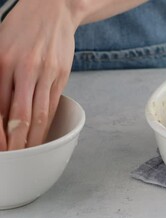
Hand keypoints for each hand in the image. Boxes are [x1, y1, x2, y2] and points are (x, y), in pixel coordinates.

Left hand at [0, 1, 76, 150]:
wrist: (54, 9)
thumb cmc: (23, 27)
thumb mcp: (0, 46)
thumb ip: (0, 78)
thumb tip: (1, 110)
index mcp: (3, 62)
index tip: (0, 147)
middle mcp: (24, 69)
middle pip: (19, 115)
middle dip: (16, 141)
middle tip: (14, 157)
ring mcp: (46, 72)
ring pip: (39, 113)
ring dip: (34, 136)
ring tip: (30, 151)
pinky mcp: (62, 75)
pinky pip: (53, 103)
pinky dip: (47, 121)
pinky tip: (43, 132)